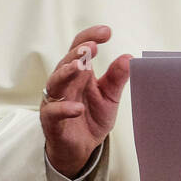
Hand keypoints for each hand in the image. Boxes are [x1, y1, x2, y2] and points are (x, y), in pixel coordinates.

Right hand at [40, 25, 130, 177]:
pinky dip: (64, 108)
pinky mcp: (51, 120)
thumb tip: (129, 57)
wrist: (80, 148)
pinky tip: (78, 108)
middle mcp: (65, 83)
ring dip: (67, 72)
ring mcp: (56, 100)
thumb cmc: (91, 117)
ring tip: (80, 66)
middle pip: (67, 61)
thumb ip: (117, 78)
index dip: (90, 37)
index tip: (106, 32)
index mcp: (79, 73)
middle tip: (91, 46)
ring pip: (56, 81)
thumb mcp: (109, 97)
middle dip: (78, 52)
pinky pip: (54, 111)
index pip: (80, 48)